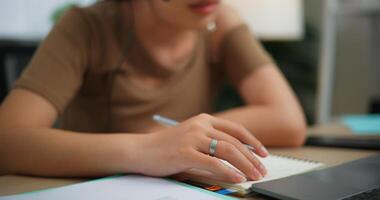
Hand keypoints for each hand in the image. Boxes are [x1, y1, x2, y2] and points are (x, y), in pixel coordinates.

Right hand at [136, 114, 268, 182]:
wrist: (140, 150)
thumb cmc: (166, 147)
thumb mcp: (190, 137)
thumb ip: (210, 141)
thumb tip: (237, 157)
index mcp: (204, 119)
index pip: (235, 130)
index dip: (253, 142)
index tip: (263, 153)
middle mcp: (200, 125)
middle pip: (234, 142)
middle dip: (252, 157)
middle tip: (262, 170)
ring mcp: (193, 137)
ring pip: (228, 151)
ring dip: (245, 165)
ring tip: (255, 176)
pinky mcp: (185, 152)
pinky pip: (214, 163)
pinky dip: (228, 172)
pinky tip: (238, 178)